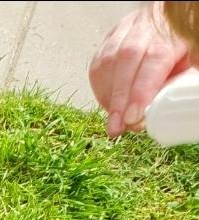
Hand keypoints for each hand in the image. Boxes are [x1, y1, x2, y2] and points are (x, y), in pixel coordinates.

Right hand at [89, 3, 191, 136]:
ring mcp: (126, 29)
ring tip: (113, 120)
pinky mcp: (111, 37)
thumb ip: (180, 81)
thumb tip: (170, 106)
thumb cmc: (179, 52)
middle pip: (127, 59)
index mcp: (171, 32)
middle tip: (116, 127)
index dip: (141, 90)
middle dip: (119, 98)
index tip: (133, 117)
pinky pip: (98, 64)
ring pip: (108, 61)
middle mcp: (146, 25)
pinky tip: (108, 103)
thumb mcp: (188, 64)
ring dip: (107, 95)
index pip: (153, 59)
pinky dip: (100, 88)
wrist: (169, 26)